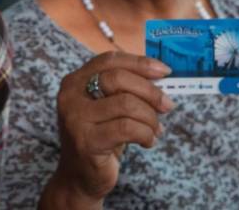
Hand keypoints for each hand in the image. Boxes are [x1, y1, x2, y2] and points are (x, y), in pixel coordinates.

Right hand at [46, 52, 173, 205]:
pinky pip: (127, 129)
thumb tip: (161, 78)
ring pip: (126, 104)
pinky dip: (146, 134)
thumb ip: (125, 90)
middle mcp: (70, 96)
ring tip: (155, 130)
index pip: (109, 61)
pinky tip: (147, 141)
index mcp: (75, 81)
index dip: (139, 63)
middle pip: (118, 79)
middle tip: (167, 106)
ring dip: (150, 118)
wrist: (79, 178)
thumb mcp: (108, 108)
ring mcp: (76, 119)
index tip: (164, 71)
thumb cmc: (100, 138)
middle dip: (149, 91)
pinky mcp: (86, 141)